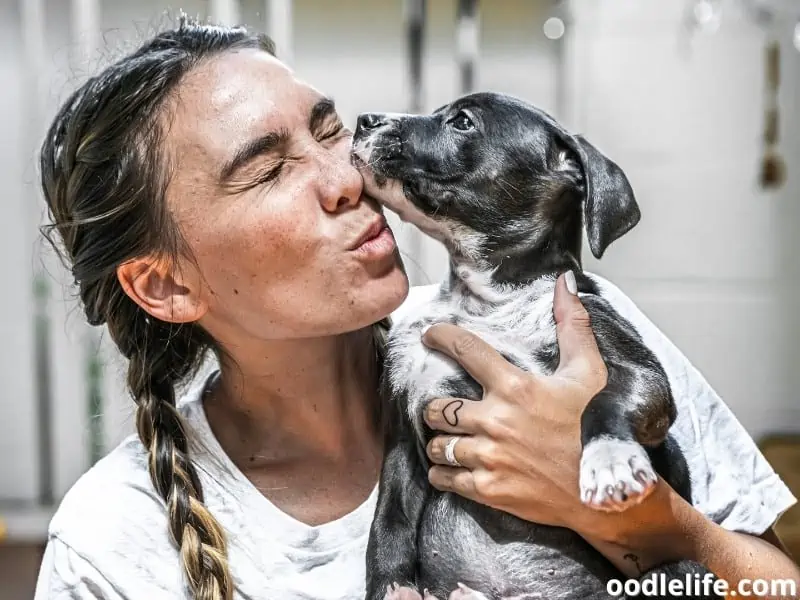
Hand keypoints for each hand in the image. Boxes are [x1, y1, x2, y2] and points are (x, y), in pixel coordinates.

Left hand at [421, 271, 607, 531]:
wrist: (607, 492)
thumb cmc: (598, 428)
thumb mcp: (590, 373)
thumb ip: (573, 326)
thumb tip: (565, 282)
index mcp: (515, 387)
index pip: (465, 350)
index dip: (441, 337)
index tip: (429, 335)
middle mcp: (495, 421)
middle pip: (438, 407)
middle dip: (438, 408)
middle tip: (447, 409)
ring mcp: (490, 457)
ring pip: (437, 444)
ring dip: (439, 441)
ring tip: (449, 440)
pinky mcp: (488, 489)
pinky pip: (445, 478)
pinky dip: (443, 472)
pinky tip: (451, 468)